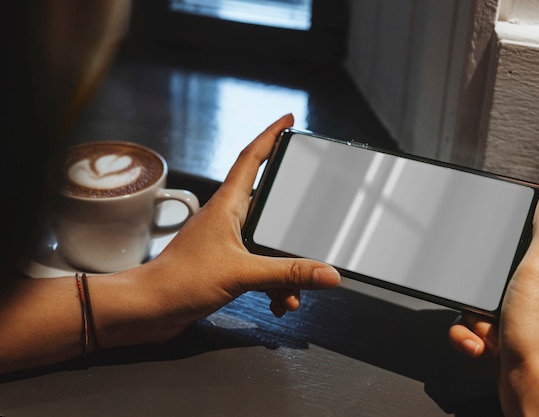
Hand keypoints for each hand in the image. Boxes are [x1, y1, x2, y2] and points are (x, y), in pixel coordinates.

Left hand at [106, 114, 340, 342]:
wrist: (148, 310)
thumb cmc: (179, 281)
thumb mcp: (243, 273)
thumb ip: (289, 273)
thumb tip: (328, 273)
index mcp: (227, 205)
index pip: (251, 158)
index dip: (271, 135)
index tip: (288, 121)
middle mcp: (227, 218)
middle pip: (269, 204)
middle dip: (293, 220)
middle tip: (314, 217)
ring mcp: (226, 242)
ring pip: (268, 245)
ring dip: (286, 268)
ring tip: (294, 292)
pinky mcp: (225, 266)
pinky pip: (261, 268)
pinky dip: (274, 285)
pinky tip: (279, 303)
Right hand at [448, 186, 538, 415]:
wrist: (529, 384)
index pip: (537, 229)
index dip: (516, 224)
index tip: (495, 226)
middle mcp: (537, 287)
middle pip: (494, 264)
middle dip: (479, 280)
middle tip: (488, 292)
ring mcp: (517, 311)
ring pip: (476, 295)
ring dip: (472, 314)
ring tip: (487, 325)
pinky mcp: (501, 332)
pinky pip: (470, 323)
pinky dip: (470, 334)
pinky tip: (483, 342)